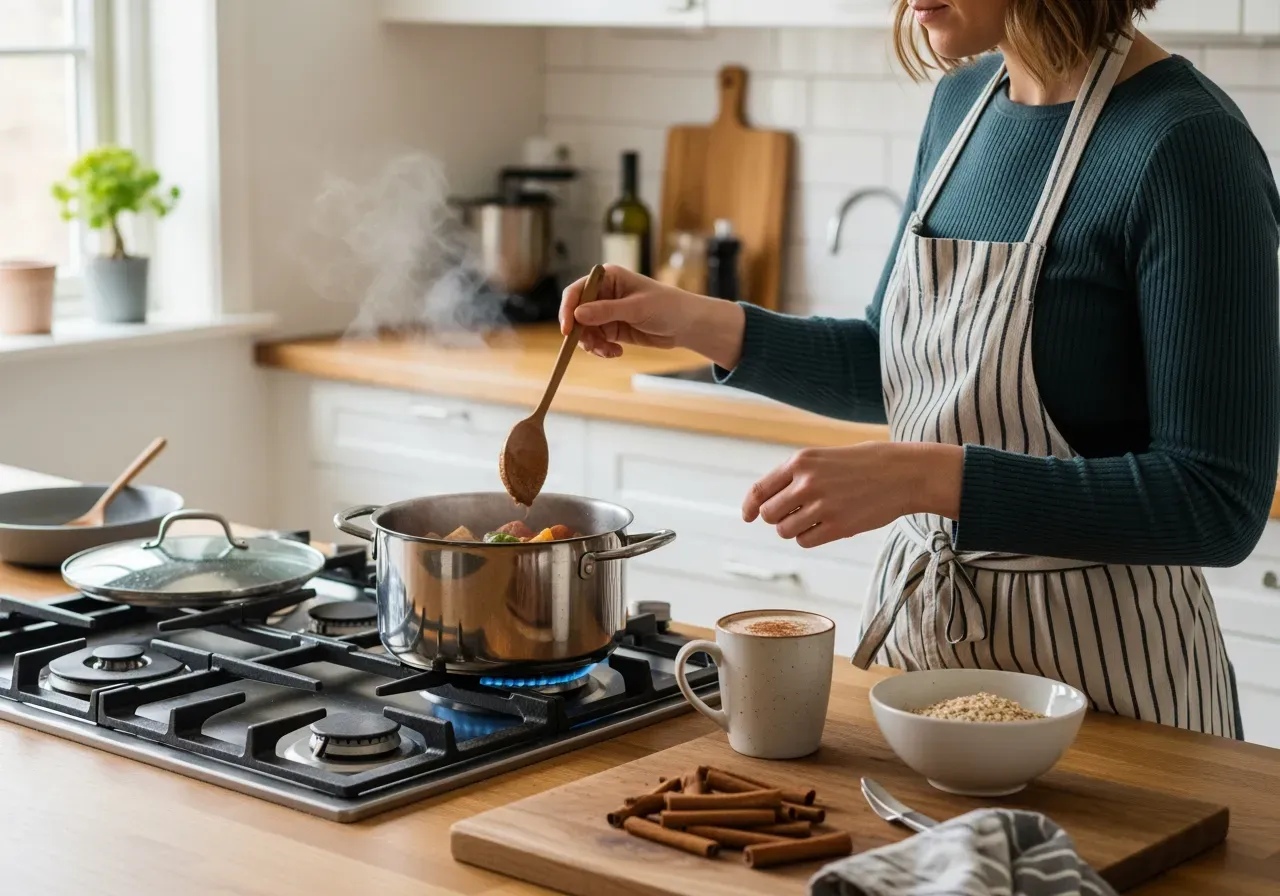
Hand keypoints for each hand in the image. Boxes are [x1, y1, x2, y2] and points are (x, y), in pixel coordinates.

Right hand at [559, 265, 744, 368]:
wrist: (686, 324)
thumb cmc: (666, 306)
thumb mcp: (636, 308)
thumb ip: (606, 311)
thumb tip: (577, 315)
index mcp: (607, 278)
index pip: (577, 291)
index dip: (568, 309)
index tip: (568, 329)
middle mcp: (603, 294)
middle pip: (577, 314)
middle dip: (581, 333)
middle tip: (593, 347)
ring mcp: (606, 312)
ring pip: (585, 331)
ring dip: (592, 344)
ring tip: (609, 352)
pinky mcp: (612, 329)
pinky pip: (597, 341)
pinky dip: (601, 349)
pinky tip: (616, 353)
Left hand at [742, 442, 963, 547]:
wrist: (903, 473)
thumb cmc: (863, 464)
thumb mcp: (824, 457)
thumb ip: (795, 475)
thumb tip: (765, 502)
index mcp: (800, 462)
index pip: (760, 491)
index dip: (749, 507)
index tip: (747, 516)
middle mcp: (806, 483)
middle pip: (769, 515)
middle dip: (777, 518)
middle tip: (795, 513)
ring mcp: (822, 506)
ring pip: (785, 531)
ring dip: (794, 529)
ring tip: (814, 518)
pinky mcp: (838, 527)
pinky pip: (805, 541)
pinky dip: (810, 538)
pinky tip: (825, 527)